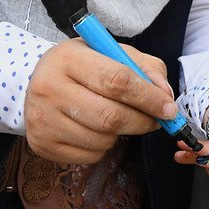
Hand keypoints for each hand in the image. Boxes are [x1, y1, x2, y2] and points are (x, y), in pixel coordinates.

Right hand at [26, 38, 175, 164]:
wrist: (39, 83)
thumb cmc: (84, 67)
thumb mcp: (113, 53)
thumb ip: (146, 69)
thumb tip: (165, 97)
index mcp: (68, 59)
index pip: (117, 81)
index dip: (148, 98)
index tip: (169, 108)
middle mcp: (49, 88)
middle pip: (111, 116)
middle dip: (143, 121)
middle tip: (156, 120)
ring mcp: (42, 119)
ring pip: (103, 139)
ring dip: (122, 133)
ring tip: (115, 116)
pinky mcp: (42, 144)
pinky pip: (91, 155)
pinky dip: (104, 146)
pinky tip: (96, 129)